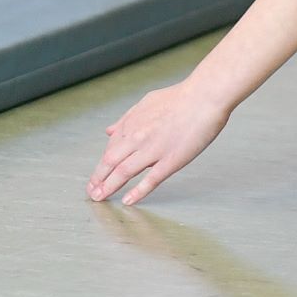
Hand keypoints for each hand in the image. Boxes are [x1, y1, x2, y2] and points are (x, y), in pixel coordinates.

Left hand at [87, 81, 230, 205]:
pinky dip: (137, 191)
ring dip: (109, 186)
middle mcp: (138, 136)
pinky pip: (150, 179)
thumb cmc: (180, 98)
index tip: (96, 178)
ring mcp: (153, 149)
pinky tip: (128, 200)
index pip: (110, 149)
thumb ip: (127, 119)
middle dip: (98, 179)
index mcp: (132, 123)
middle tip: (92, 193)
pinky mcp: (171, 160)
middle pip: (110, 162)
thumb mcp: (146, 103)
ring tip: (101, 198)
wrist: (204, 96)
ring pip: (124, 171)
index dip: (101, 166)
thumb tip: (109, 131)